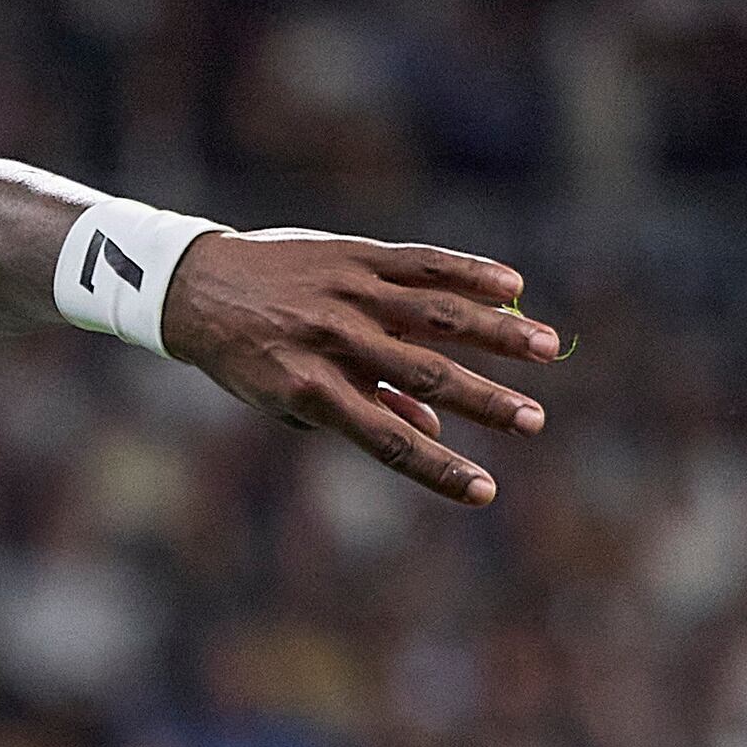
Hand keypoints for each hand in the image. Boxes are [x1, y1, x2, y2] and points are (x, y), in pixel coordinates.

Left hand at [161, 232, 564, 506]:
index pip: (388, 442)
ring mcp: (347, 294)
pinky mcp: (355, 254)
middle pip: (425, 378)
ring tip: (548, 349)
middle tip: (534, 422)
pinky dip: (469, 272)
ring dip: (498, 333)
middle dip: (486, 403)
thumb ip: (359, 415)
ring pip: (437, 315)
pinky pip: (422, 261)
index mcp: (312, 391)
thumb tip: (432, 435)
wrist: (197, 286)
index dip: (439, 470)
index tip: (486, 492)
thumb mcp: (287, 401)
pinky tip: (513, 287)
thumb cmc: (247, 357)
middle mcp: (334, 343)